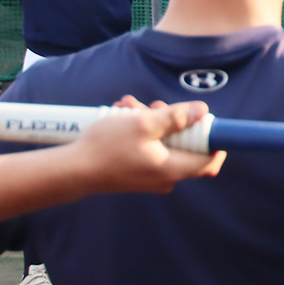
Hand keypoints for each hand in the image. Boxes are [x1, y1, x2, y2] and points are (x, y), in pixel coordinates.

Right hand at [75, 96, 226, 195]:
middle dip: (173, 121)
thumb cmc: (105, 147)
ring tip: (129, 105)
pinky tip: (123, 115)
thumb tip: (202, 111)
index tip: (204, 121)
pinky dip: (142, 132)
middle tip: (153, 106)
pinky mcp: (138, 172)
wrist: (70, 170)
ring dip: (152, 122)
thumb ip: (175, 117)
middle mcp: (165, 178)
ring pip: (164, 143)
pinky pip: (150, 149)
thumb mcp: (142, 123)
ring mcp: (151, 177)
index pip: (210, 161)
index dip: (213, 139)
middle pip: (186, 146)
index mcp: (172, 169)